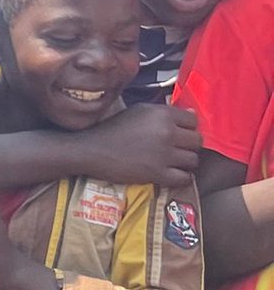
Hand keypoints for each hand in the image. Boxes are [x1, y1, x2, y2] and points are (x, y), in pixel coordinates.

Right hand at [84, 103, 199, 189]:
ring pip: (193, 160)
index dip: (187, 128)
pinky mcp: (157, 174)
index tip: (179, 134)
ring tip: (172, 163)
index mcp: (162, 114)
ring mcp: (163, 154)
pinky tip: (171, 174)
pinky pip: (184, 178)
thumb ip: (165, 112)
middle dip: (188, 146)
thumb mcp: (139, 111)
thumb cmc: (114, 129)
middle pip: (197, 141)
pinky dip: (181, 178)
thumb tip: (191, 115)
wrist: (92, 151)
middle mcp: (167, 132)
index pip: (193, 120)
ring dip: (184, 162)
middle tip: (176, 150)